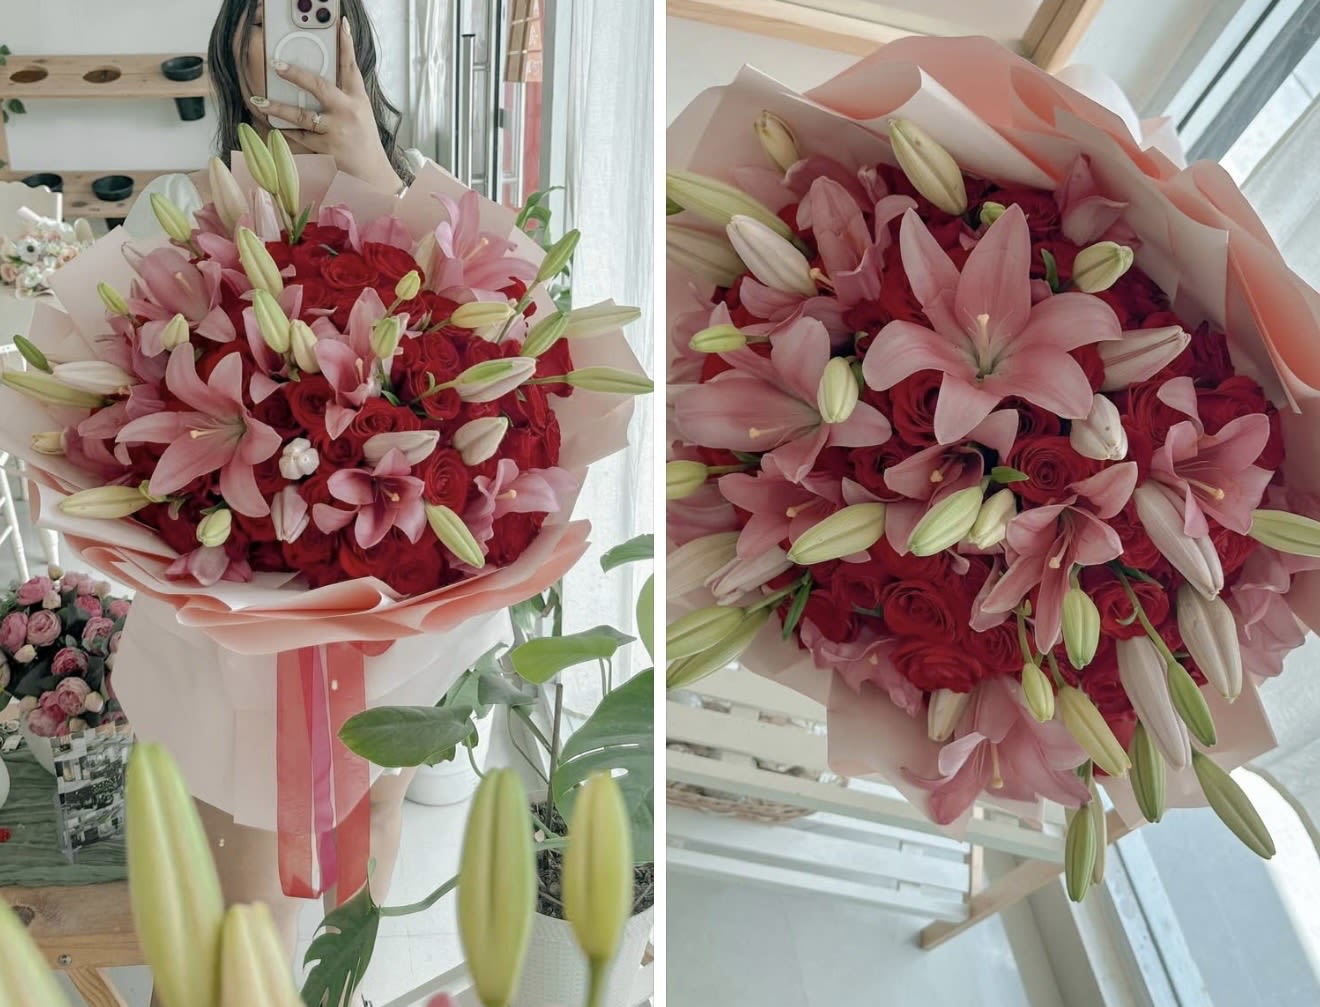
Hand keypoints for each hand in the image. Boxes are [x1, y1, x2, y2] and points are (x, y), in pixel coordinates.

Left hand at [250, 17, 401, 193]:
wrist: (372, 176)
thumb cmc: (363, 142)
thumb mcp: (360, 113)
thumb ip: (344, 94)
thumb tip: (317, 76)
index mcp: (358, 100)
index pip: (351, 67)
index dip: (346, 44)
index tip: (341, 24)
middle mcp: (348, 113)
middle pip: (321, 87)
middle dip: (297, 75)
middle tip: (277, 64)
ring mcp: (337, 132)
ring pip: (303, 117)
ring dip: (279, 108)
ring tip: (260, 102)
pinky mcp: (326, 150)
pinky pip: (299, 139)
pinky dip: (285, 134)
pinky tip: (271, 129)